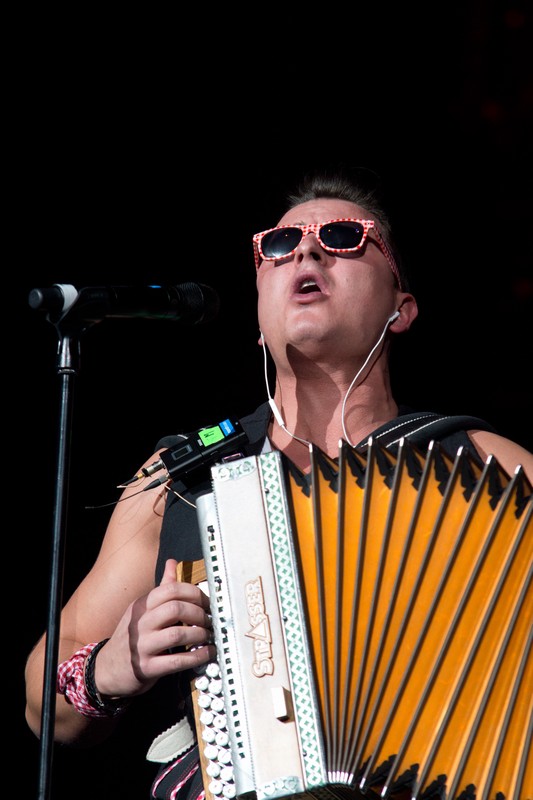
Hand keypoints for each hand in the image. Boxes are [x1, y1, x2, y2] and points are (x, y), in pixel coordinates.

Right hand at [93, 558, 214, 698]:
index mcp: (141, 605)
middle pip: (175, 608)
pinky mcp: (146, 668)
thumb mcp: (142, 610)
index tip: (207, 602)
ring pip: (177, 634)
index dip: (194, 593)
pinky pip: (176, 661)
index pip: (170, 589)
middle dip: (199, 613)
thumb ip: (161, 588)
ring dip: (199, 634)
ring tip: (208, 636)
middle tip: (210, 620)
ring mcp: (141, 646)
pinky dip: (196, 656)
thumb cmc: (131, 636)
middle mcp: (140, 623)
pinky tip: (206, 653)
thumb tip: (172, 563)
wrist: (107, 669)